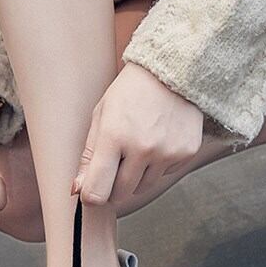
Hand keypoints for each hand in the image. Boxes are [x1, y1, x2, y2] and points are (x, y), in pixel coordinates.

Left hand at [73, 62, 202, 205]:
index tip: (91, 190)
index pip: (97, 192)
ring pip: (143, 187)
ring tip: (138, 147)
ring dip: (136, 176)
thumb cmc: (130, 92)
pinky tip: (158, 140)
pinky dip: (158, 165)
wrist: (171, 70)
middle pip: (120, 194)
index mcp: (114, 137)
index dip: (91, 196)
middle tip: (116, 163)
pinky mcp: (187, 153)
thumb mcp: (101, 116)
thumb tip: (78, 190)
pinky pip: (165, 175)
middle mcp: (142, 148)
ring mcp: (167, 152)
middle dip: (113, 186)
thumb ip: (89, 156)